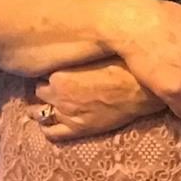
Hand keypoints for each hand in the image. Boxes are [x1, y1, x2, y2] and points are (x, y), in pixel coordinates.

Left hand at [34, 61, 159, 140]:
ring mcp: (66, 114)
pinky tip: (49, 122)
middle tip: (54, 83)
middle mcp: (57, 95)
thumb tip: (70, 47)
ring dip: (41, 107)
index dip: (48, 69)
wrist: (141, 89)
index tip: (54, 67)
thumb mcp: (96, 53)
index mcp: (59, 75)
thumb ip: (77, 55)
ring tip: (47, 103)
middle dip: (44, 87)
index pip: (40, 72)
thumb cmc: (124, 67)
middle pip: (39, 91)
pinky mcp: (77, 129)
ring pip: (40, 113)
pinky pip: (52, 133)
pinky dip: (47, 127)